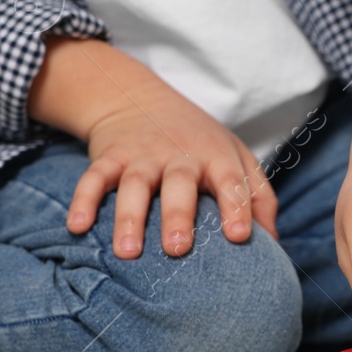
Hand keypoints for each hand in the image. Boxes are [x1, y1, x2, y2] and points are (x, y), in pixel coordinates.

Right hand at [29, 37, 276, 258]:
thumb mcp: (237, 158)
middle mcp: (180, 155)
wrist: (141, 98)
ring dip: (129, 217)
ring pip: (134, 184)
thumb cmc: (200, 142)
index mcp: (217, 157)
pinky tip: (77, 227)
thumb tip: (274, 242)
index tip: (240, 237)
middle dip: (177, 216)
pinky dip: (83, 200)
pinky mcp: (109, 156)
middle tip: (176, 250)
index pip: (232, 181)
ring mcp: (142, 154)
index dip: (237, 207)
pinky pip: (92, 177)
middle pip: (179, 184)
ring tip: (127, 252)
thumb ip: (259, 198)